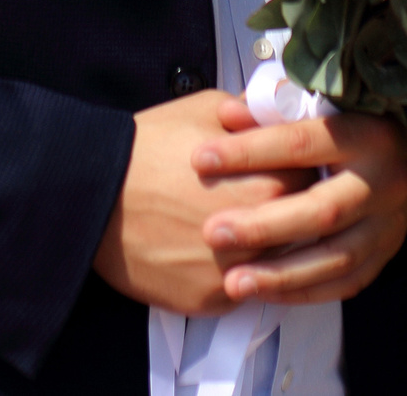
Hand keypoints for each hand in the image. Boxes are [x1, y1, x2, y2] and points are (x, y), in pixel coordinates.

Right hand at [93, 92, 308, 314]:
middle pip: (300, 229)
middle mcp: (262, 233)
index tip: (286, 171)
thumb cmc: (146, 147)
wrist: (92, 192)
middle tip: (260, 200)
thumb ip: (255, 115)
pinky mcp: (210, 299)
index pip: (314, 183)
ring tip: (237, 225)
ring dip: (263, 248)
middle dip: (287, 213)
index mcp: (270, 181)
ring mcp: (237, 271)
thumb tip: (280, 112)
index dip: (299, 174)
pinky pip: (239, 291)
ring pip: (274, 266)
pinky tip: (211, 250)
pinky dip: (232, 274)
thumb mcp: (205, 108)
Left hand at [194, 104, 406, 306]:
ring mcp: (390, 224)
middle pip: (322, 210)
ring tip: (234, 280)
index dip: (250, 152)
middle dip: (264, 225)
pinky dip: (303, 290)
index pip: (301, 143)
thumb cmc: (349, 124)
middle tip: (213, 232)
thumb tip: (228, 116)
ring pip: (335, 257)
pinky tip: (265, 292)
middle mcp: (384, 181)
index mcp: (366, 133)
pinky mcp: (386, 254)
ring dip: (281, 273)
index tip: (200, 159)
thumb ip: (273, 112)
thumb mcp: (318, 106)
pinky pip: (345, 283)